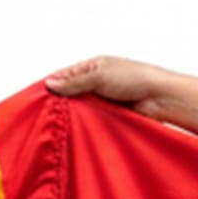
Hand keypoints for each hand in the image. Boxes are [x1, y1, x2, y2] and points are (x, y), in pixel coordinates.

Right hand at [41, 56, 171, 114]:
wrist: (161, 98)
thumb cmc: (135, 78)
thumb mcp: (99, 76)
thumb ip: (74, 82)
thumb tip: (50, 84)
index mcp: (92, 67)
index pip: (64, 76)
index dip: (51, 85)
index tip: (36, 97)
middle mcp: (96, 83)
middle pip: (70, 94)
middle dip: (60, 103)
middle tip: (45, 115)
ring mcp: (103, 100)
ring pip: (80, 110)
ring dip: (73, 116)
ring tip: (59, 125)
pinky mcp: (110, 116)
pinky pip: (93, 121)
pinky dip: (86, 125)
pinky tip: (76, 131)